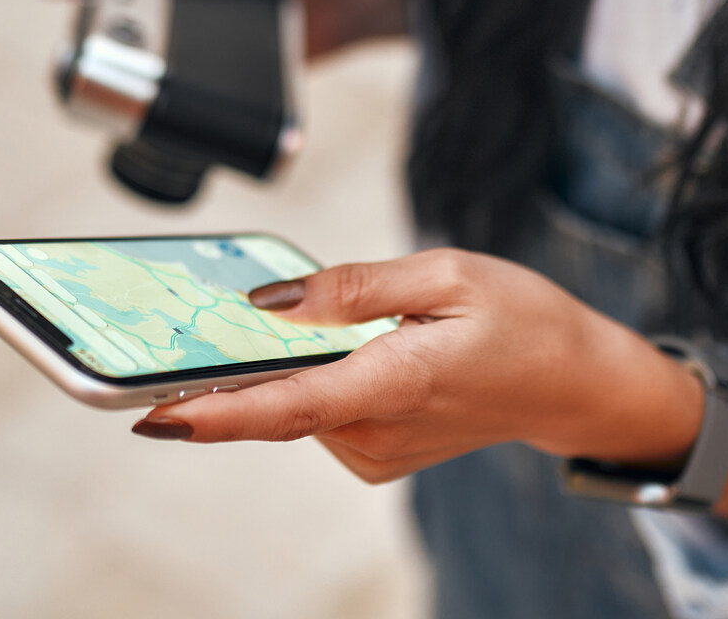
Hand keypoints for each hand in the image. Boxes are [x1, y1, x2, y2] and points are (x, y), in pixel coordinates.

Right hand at [38, 0, 416, 59]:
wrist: (347, 6)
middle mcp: (187, 4)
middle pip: (125, 14)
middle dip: (93, 22)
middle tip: (77, 35)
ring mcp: (202, 42)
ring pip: (150, 53)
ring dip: (125, 63)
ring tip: (107, 70)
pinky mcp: (223, 75)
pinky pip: (188, 87)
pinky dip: (167, 96)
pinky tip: (154, 107)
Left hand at [128, 249, 706, 483]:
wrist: (574, 381)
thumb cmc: (522, 319)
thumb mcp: (446, 272)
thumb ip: (354, 287)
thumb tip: (273, 304)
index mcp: (396, 383)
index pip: (286, 407)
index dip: (214, 413)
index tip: (153, 413)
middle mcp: (379, 431)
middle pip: (280, 399)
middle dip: (241, 362)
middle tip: (205, 320)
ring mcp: (377, 451)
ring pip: (299, 400)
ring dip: (293, 359)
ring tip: (345, 315)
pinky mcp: (376, 453)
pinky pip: (321, 408)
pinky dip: (318, 375)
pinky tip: (357, 343)